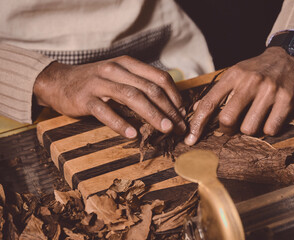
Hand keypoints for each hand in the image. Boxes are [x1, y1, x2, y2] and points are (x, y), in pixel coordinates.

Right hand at [34, 56, 185, 138]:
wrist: (58, 81)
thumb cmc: (95, 82)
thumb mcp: (118, 76)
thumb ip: (139, 85)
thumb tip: (166, 105)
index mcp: (128, 64)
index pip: (159, 77)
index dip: (174, 95)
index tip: (183, 112)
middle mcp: (116, 70)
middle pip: (149, 88)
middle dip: (168, 109)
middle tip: (179, 126)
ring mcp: (100, 83)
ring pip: (132, 97)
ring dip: (152, 114)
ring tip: (165, 129)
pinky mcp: (85, 98)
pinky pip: (105, 111)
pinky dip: (120, 123)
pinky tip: (132, 134)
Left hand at [185, 47, 293, 144]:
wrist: (290, 56)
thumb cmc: (258, 69)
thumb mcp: (235, 74)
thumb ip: (217, 92)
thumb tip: (196, 108)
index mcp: (233, 76)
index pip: (209, 103)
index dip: (197, 124)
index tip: (190, 140)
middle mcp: (250, 82)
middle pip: (227, 119)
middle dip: (227, 129)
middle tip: (232, 126)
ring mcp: (269, 91)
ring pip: (249, 128)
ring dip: (249, 129)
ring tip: (254, 118)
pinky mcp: (287, 100)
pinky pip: (271, 129)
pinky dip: (268, 129)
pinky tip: (270, 118)